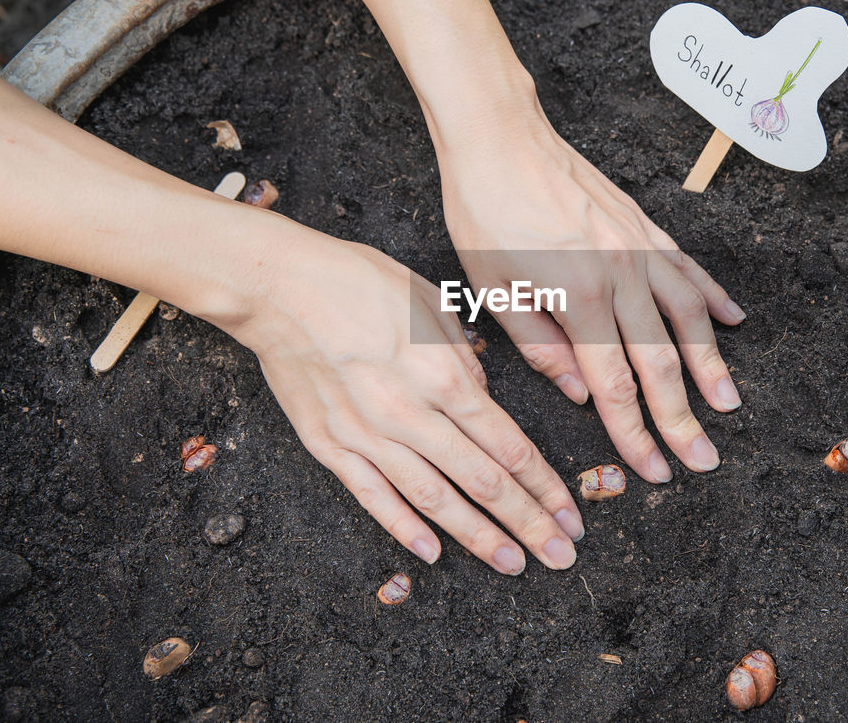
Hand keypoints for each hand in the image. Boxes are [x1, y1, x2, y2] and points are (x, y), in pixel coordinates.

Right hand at [229, 227, 583, 573]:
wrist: (278, 286)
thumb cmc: (359, 283)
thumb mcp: (432, 304)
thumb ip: (465, 361)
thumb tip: (486, 402)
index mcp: (443, 376)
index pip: (508, 445)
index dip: (544, 485)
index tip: (569, 514)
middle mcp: (410, 413)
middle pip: (482, 481)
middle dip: (527, 523)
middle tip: (558, 555)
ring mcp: (367, 434)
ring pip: (433, 499)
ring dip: (476, 537)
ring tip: (510, 563)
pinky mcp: (329, 444)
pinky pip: (372, 495)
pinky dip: (403, 527)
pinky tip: (431, 553)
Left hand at [437, 105, 745, 483]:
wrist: (500, 137)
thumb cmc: (485, 212)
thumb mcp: (493, 290)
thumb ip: (541, 347)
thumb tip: (579, 393)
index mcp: (578, 297)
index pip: (615, 384)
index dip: (636, 433)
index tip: (655, 468)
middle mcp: (621, 274)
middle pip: (661, 362)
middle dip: (683, 418)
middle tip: (704, 459)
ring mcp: (639, 247)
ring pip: (689, 317)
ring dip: (711, 365)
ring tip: (728, 403)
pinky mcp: (644, 225)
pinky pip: (688, 269)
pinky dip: (712, 298)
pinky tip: (731, 322)